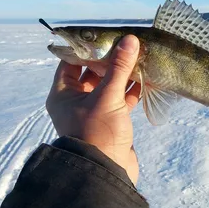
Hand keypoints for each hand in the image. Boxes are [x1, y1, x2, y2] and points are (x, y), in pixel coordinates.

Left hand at [46, 35, 140, 184]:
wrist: (107, 171)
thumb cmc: (98, 131)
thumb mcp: (107, 96)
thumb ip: (119, 68)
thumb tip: (130, 40)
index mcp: (64, 94)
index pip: (71, 62)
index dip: (86, 49)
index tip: (105, 37)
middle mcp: (76, 101)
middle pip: (92, 73)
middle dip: (109, 61)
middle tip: (126, 46)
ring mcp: (94, 111)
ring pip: (108, 86)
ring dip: (122, 75)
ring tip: (139, 59)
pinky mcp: (110, 120)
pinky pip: (120, 100)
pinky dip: (130, 91)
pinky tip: (145, 79)